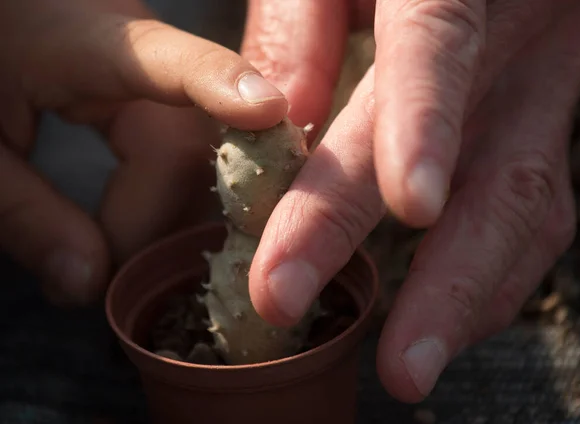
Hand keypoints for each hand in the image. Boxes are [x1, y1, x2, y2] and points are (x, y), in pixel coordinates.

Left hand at [0, 0, 287, 304]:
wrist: (1, 29)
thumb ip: (27, 217)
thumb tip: (91, 286)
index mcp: (86, 41)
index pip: (173, 62)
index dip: (224, 84)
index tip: (269, 110)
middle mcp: (140, 50)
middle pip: (189, 149)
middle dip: (156, 229)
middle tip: (106, 283)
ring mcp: (153, 73)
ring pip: (197, 160)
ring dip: (166, 223)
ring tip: (112, 265)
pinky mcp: (156, 94)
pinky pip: (185, 155)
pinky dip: (166, 203)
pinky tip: (137, 234)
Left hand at [241, 0, 579, 401]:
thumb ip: (298, 24)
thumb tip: (284, 111)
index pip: (435, 45)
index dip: (427, 123)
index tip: (409, 209)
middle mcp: (512, 44)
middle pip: (494, 166)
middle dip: (442, 272)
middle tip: (395, 362)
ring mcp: (536, 93)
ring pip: (525, 206)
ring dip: (468, 294)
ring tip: (412, 364)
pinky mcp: (537, 130)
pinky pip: (530, 212)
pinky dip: (485, 275)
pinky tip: (444, 316)